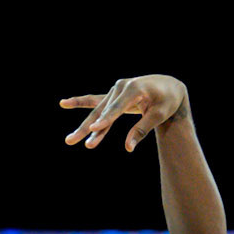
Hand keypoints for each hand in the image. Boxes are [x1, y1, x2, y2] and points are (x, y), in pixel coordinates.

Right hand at [60, 74, 185, 151]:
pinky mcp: (113, 95)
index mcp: (133, 89)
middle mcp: (121, 86)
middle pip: (102, 111)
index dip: (105, 120)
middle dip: (87, 127)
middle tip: (71, 140)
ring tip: (70, 140)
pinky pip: (95, 100)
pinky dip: (80, 102)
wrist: (169, 85)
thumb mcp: (159, 115)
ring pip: (98, 111)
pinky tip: (64, 103)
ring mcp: (115, 90)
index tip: (94, 129)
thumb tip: (128, 148)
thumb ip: (142, 130)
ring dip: (86, 127)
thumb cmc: (167, 100)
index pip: (117, 109)